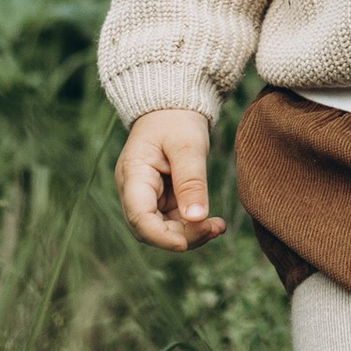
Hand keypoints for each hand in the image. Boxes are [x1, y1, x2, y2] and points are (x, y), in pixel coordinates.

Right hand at [116, 106, 223, 251]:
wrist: (172, 108)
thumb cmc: (176, 120)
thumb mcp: (188, 146)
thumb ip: (191, 181)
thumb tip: (196, 219)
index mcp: (132, 175)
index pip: (139, 217)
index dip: (161, 237)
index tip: (187, 242)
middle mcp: (133, 190)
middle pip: (149, 229)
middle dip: (181, 237)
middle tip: (214, 229)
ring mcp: (145, 196)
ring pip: (161, 230)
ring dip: (189, 235)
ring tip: (217, 226)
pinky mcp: (159, 199)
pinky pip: (172, 222)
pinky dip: (191, 226)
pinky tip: (213, 223)